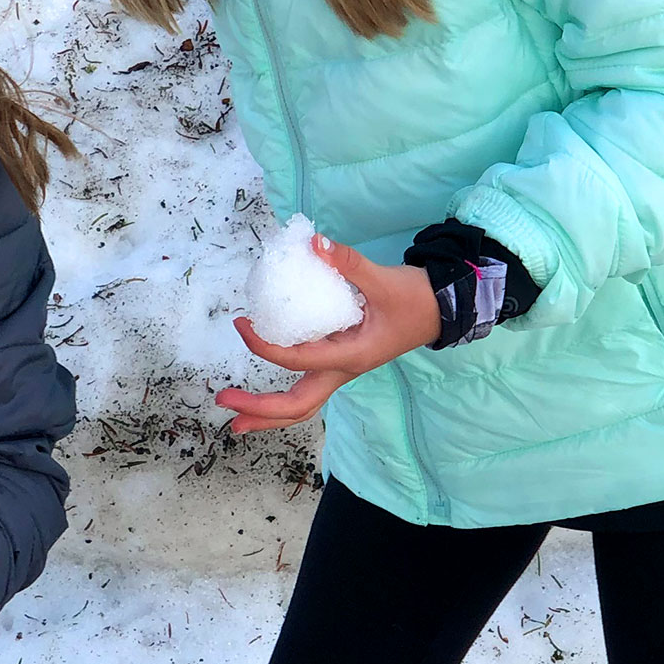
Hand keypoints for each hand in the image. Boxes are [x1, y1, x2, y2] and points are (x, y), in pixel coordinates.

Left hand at [219, 232, 439, 434]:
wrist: (441, 310)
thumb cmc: (414, 299)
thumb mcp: (384, 279)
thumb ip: (348, 262)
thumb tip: (314, 244)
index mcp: (351, 355)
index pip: (298, 359)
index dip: (265, 345)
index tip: (243, 324)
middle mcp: (343, 370)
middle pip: (298, 406)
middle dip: (259, 409)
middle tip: (222, 400)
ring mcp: (340, 370)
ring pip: (302, 405)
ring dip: (268, 414)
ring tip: (234, 419)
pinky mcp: (339, 361)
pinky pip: (306, 385)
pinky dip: (281, 396)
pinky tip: (260, 391)